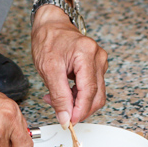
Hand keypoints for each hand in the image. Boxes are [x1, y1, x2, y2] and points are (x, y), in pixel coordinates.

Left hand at [31, 5, 106, 126]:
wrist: (50, 24)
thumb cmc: (48, 40)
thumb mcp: (48, 69)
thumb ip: (59, 95)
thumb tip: (66, 117)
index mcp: (87, 54)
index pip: (90, 92)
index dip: (80, 111)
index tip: (69, 122)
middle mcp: (98, 57)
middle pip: (97, 95)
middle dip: (79, 109)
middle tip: (61, 113)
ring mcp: (99, 61)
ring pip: (95, 93)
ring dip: (77, 103)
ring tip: (56, 99)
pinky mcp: (96, 65)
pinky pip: (92, 87)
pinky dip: (78, 95)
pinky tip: (63, 93)